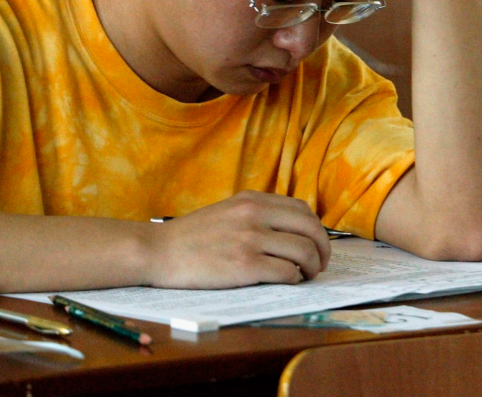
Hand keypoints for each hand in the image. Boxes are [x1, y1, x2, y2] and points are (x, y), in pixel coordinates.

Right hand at [145, 191, 330, 288]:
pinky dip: (293, 280)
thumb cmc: (190, 237)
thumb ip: (254, 215)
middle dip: (323, 250)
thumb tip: (291, 231)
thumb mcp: (225, 212)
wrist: (158, 251)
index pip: (302, 209)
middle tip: (318, 265)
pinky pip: (288, 273)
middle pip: (311, 229)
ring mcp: (250, 239)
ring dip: (312, 268)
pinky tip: (284, 281)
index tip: (315, 245)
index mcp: (250, 200)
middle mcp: (253, 214)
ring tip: (303, 276)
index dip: (316, 230)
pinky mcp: (245, 265)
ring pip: (305, 252)